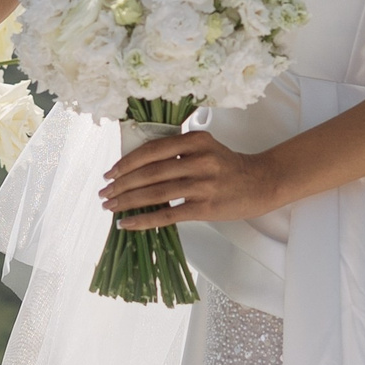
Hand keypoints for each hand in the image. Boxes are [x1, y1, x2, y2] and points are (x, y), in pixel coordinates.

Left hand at [101, 130, 284, 227]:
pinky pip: (167, 214)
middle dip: (121, 183)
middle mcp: (199, 159)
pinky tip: (127, 223)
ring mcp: (203, 184)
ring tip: (110, 206)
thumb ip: (176, 152)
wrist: (260, 183)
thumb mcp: (204, 148)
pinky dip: (144, 219)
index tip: (110, 173)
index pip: (152, 149)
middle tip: (104, 192)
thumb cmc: (227, 166)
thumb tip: (135, 166)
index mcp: (195, 140)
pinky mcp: (205, 207)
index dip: (127, 162)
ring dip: (127, 201)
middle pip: (150, 172)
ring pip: (155, 193)